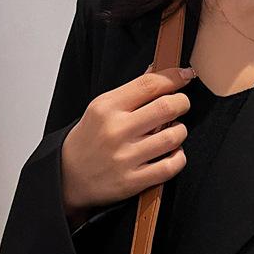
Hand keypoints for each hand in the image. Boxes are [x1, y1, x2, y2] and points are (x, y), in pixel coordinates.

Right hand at [61, 63, 196, 225]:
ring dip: (180, 131)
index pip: (149, 85)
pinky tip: (174, 153)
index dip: (174, 78)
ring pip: (172, 138)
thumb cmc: (89, 140)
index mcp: (107, 107)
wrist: (68, 176)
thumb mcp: (101, 108)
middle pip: (166, 108)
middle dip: (182, 103)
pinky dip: (179, 158)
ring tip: (175, 130)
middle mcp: (116, 131)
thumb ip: (130, 92)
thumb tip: (156, 71)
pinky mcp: (133, 181)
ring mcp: (125, 158)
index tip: (185, 76)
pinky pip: (170, 167)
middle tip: (182, 104)